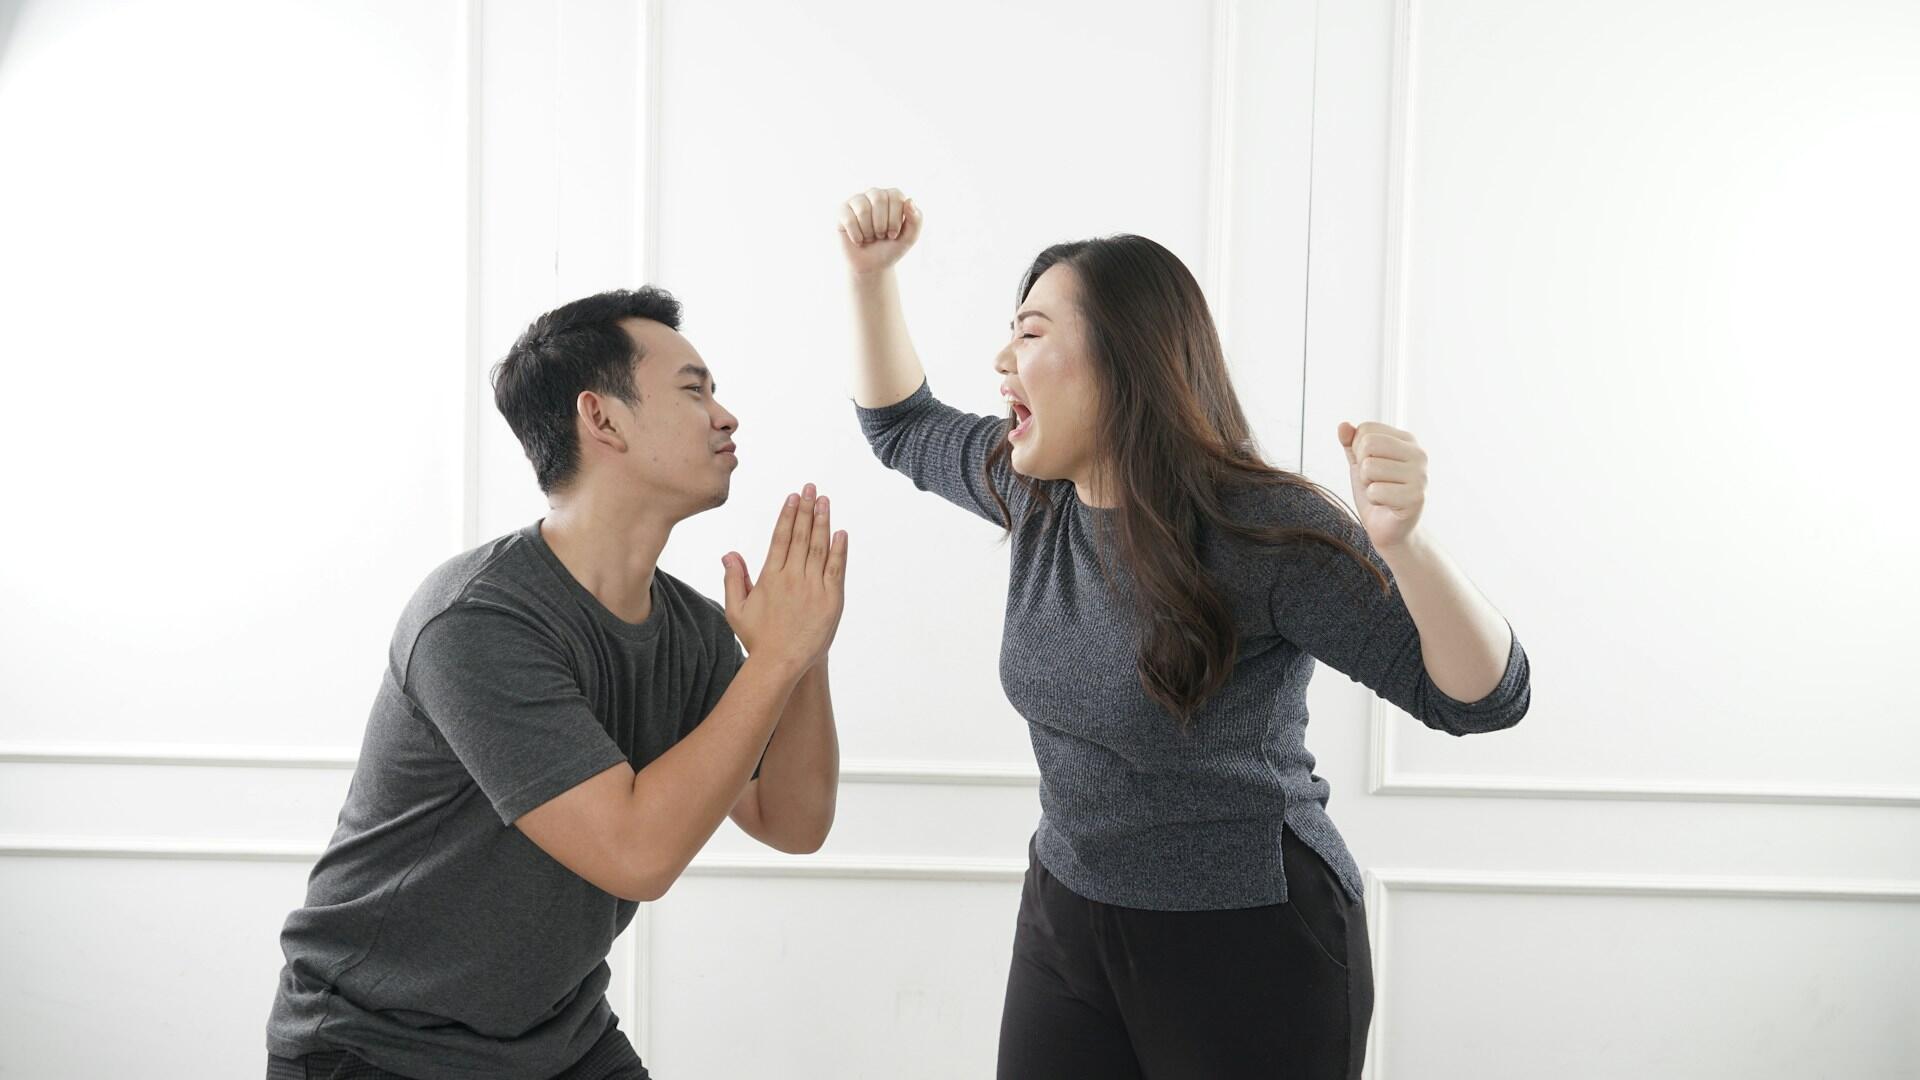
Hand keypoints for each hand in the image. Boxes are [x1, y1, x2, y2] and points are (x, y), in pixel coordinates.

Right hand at [722, 483, 848, 671]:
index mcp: (770, 577)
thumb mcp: (736, 609)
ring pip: (818, 547)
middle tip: (811, 488)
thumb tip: (729, 554)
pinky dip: (839, 550)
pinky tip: (841, 532)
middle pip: (800, 536)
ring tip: (824, 501)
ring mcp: (812, 588)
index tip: (792, 497)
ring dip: (822, 522)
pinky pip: (835, 569)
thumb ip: (733, 579)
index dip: (787, 515)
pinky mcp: (830, 600)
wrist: (780, 663)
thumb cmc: (758, 638)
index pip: (780, 537)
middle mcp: (792, 578)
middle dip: (806, 509)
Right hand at [837, 187, 920, 275]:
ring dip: (869, 230)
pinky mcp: (843, 211)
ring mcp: (857, 201)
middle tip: (881, 236)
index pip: (895, 196)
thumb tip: (909, 200)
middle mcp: (874, 194)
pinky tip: (859, 241)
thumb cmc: (892, 248)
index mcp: (893, 196)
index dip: (895, 218)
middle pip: (878, 198)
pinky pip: (848, 218)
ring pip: (862, 208)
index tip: (893, 235)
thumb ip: (916, 219)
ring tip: (870, 237)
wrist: (873, 265)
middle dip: (882, 224)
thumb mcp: (910, 238)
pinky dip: (856, 235)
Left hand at [1337, 421, 1427, 550]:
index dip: (1357, 450)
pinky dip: (1374, 500)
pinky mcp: (1416, 497)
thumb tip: (1343, 425)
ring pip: (1369, 468)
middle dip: (1362, 467)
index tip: (1371, 467)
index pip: (1366, 429)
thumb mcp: (1359, 464)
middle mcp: (1418, 454)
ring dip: (1368, 485)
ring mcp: (1420, 475)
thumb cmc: (1377, 494)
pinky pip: (1376, 491)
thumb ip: (1350, 443)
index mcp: (1407, 440)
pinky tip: (1386, 505)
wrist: (1390, 530)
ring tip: (1382, 493)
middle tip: (1374, 482)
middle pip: (1368, 444)